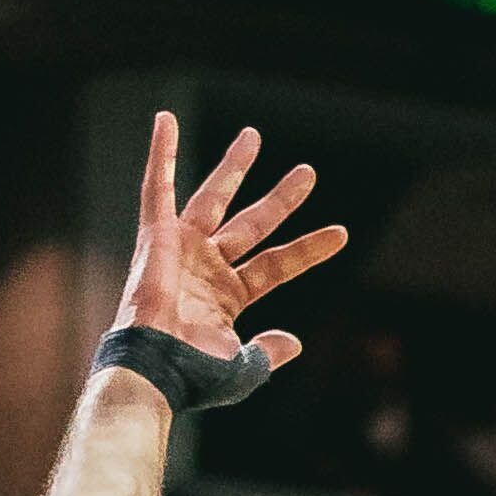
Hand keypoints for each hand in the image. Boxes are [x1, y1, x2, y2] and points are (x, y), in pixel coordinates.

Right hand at [115, 112, 346, 382]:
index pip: (278, 265)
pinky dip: (161, 153)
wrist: (156, 369)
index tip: (340, 233)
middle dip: (280, 200)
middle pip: (253, 224)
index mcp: (230, 297)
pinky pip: (157, 187)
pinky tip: (166, 120)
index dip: (309, 250)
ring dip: (234, 166)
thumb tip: (294, 343)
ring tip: (254, 136)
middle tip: (307, 173)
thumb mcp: (243, 369)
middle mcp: (208, 268)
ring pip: (214, 198)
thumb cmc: (194, 375)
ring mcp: (183, 249)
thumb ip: (267, 353)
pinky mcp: (155, 236)